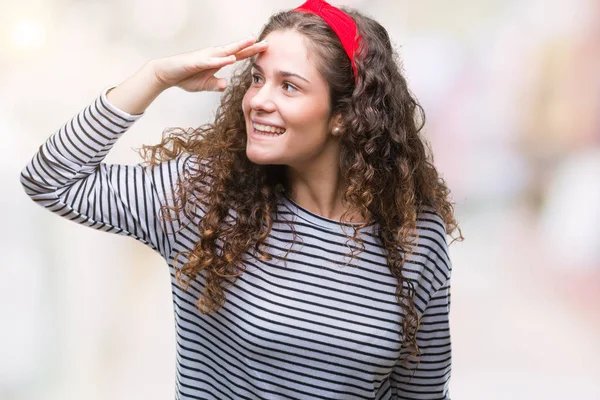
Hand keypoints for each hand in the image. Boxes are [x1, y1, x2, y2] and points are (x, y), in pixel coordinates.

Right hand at [150, 36, 267, 91]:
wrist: (167, 74)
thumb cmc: (186, 77)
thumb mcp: (205, 85)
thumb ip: (216, 85)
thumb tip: (226, 85)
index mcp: (218, 60)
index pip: (239, 55)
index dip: (252, 52)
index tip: (265, 49)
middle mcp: (214, 55)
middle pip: (236, 50)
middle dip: (251, 46)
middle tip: (267, 43)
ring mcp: (206, 57)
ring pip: (226, 51)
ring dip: (239, 46)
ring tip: (252, 42)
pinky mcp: (197, 61)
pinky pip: (211, 61)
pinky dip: (221, 60)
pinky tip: (231, 58)